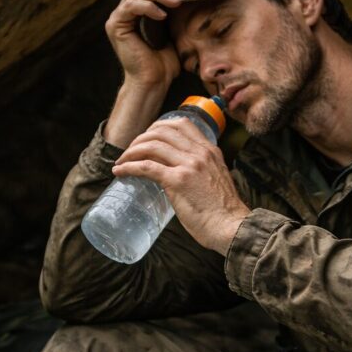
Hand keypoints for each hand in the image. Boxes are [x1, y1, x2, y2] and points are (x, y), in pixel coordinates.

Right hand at [104, 0, 187, 89]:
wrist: (153, 82)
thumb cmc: (165, 62)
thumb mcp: (174, 30)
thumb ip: (175, 10)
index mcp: (139, 9)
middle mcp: (126, 10)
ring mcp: (119, 17)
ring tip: (178, 1)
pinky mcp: (116, 25)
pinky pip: (131, 6)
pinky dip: (148, 7)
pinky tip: (163, 15)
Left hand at [113, 117, 250, 254]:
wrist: (232, 227)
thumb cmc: (223, 212)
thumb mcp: (215, 180)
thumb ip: (201, 172)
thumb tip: (180, 175)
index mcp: (210, 151)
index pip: (182, 123)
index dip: (159, 126)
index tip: (148, 137)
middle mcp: (200, 153)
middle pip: (162, 131)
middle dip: (141, 137)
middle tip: (131, 151)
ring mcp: (189, 165)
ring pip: (151, 145)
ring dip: (131, 151)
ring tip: (122, 161)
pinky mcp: (177, 181)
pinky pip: (146, 167)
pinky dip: (129, 167)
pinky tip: (120, 172)